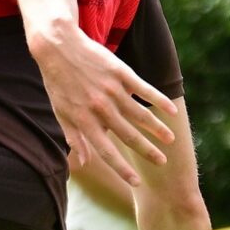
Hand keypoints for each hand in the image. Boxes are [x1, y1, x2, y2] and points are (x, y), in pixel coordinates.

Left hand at [29, 26, 175, 197]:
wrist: (58, 47)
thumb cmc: (58, 82)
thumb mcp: (61, 112)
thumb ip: (74, 137)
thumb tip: (83, 162)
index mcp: (84, 121)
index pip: (106, 152)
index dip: (121, 169)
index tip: (136, 182)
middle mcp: (100, 109)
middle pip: (128, 135)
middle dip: (147, 152)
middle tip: (162, 162)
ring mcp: (111, 90)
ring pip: (140, 115)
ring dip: (158, 129)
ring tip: (170, 140)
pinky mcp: (120, 73)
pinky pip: (144, 90)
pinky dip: (159, 101)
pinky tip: (171, 111)